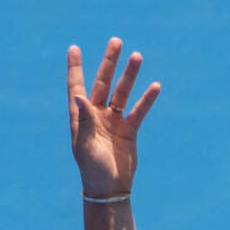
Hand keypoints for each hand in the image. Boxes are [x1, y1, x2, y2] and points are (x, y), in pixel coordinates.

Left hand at [68, 37, 160, 197]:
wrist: (110, 189)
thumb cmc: (92, 169)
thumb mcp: (85, 145)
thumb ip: (84, 120)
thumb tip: (80, 96)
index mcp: (81, 117)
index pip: (76, 86)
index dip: (75, 68)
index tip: (74, 48)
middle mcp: (97, 115)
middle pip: (103, 82)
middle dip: (109, 63)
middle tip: (116, 41)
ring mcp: (114, 121)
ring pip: (122, 93)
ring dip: (129, 75)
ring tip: (137, 56)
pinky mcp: (129, 130)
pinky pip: (139, 111)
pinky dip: (146, 100)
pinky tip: (154, 86)